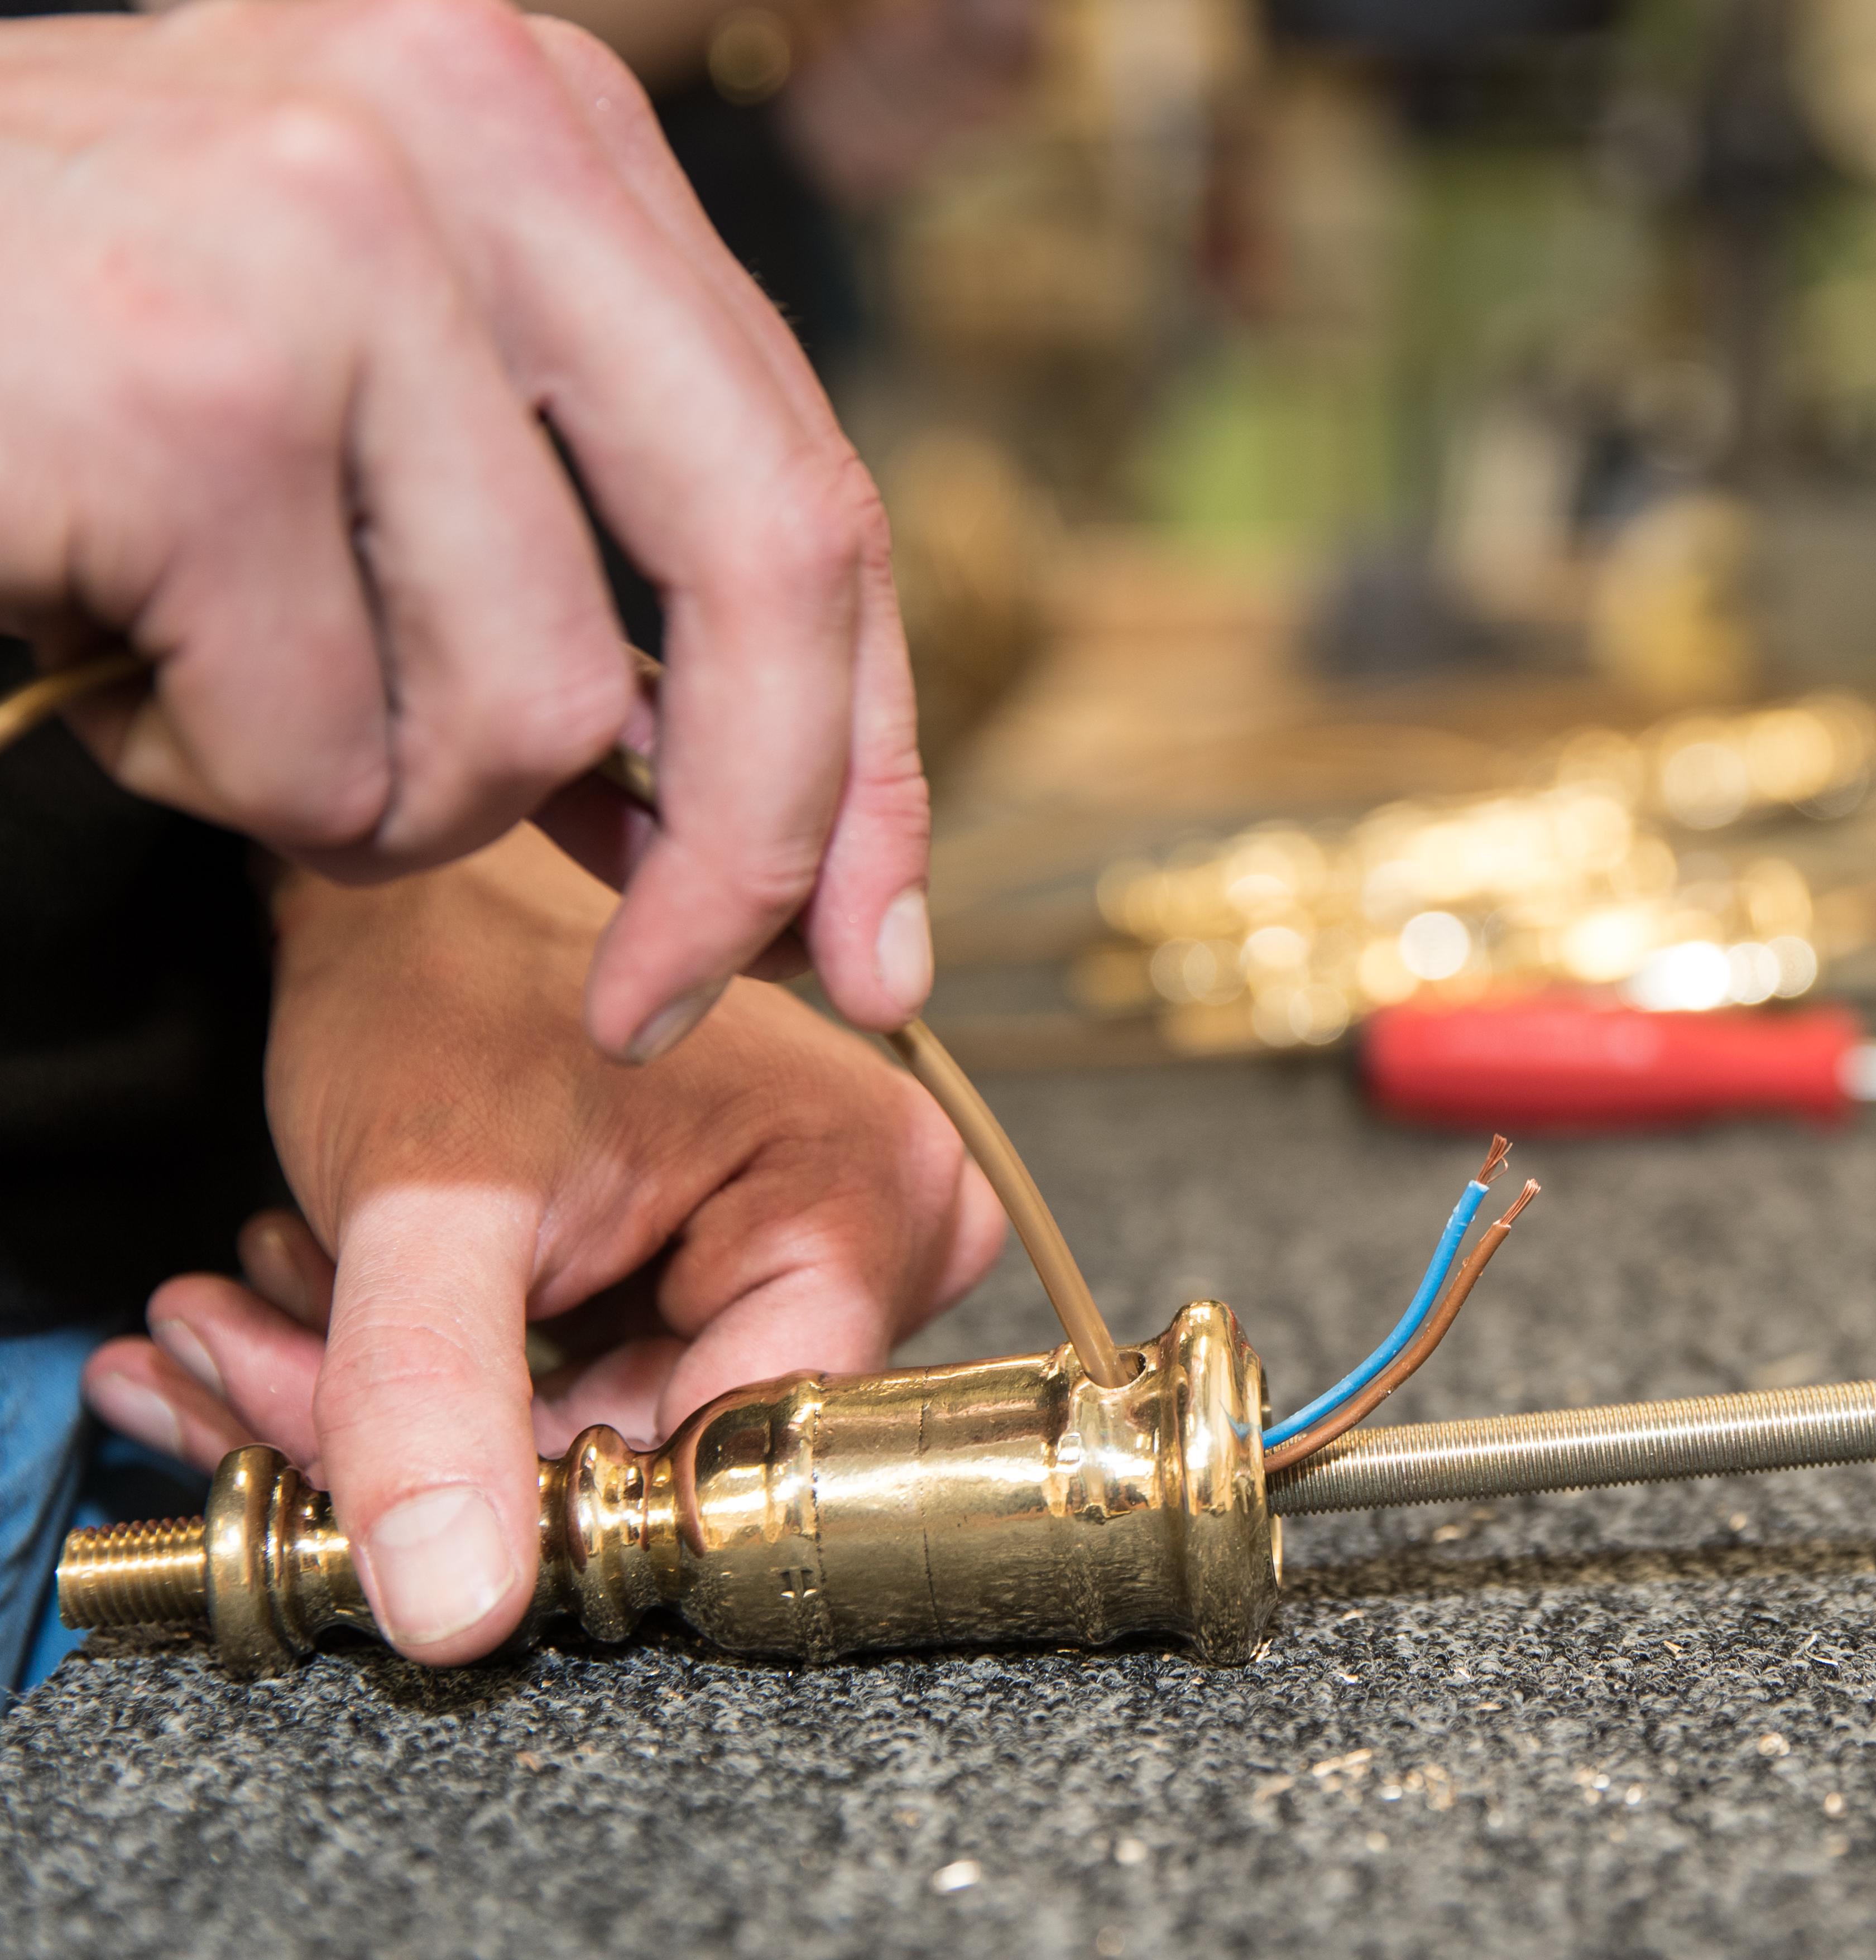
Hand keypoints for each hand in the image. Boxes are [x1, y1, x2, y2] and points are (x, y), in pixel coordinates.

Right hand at [0, 0, 932, 1060]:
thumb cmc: (43, 367)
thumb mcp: (352, 413)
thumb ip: (556, 557)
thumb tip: (735, 814)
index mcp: (537, 120)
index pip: (808, 477)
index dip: (868, 743)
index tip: (875, 936)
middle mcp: (467, 124)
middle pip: (777, 567)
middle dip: (754, 843)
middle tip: (660, 1005)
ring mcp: (329, 244)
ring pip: (536, 709)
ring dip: (374, 787)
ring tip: (204, 671)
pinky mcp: (193, 400)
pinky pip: (331, 754)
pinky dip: (222, 779)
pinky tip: (100, 642)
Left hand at [79, 828, 1002, 1663]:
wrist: (414, 876)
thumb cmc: (447, 970)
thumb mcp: (425, 1195)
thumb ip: (431, 1401)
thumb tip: (454, 1614)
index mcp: (869, 1195)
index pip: (742, 1453)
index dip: (555, 1508)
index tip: (372, 1496)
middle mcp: (884, 1223)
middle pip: (653, 1449)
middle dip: (426, 1441)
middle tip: (236, 1369)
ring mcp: (814, 1244)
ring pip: (595, 1429)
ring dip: (396, 1405)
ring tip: (236, 1317)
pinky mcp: (734, 1261)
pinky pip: (581, 1384)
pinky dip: (428, 1371)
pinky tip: (297, 1308)